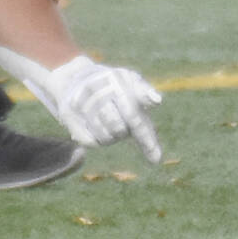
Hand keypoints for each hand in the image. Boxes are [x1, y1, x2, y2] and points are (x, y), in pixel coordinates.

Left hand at [41, 55, 162, 161]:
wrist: (80, 83)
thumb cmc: (109, 80)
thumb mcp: (128, 78)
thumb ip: (143, 89)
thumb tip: (158, 101)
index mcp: (138, 118)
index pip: (147, 134)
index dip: (151, 146)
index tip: (156, 159)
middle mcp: (124, 131)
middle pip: (123, 127)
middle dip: (114, 108)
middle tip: (107, 92)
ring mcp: (108, 137)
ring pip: (108, 132)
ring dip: (100, 111)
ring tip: (95, 100)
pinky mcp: (90, 141)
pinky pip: (91, 137)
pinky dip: (87, 122)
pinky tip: (85, 113)